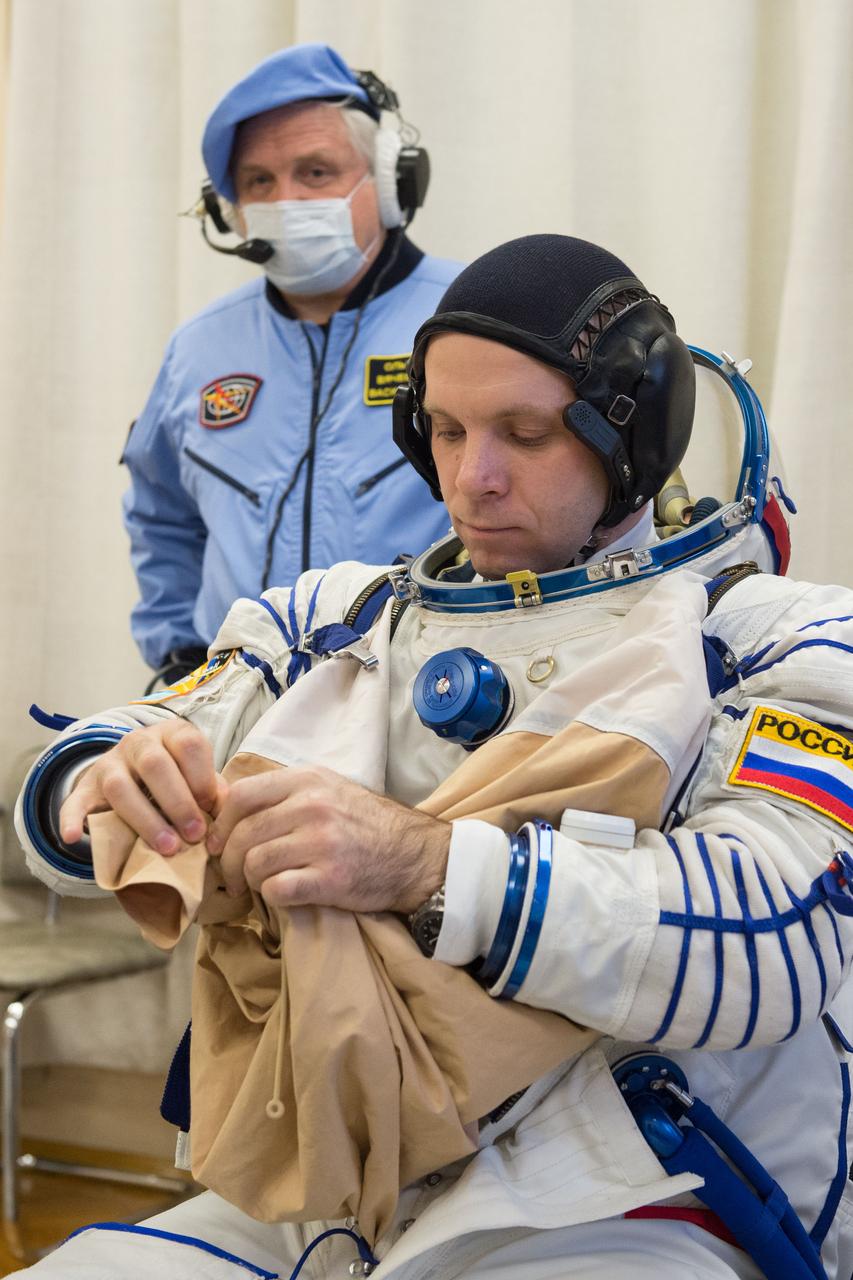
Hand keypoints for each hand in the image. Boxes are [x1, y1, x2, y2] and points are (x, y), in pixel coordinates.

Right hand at [59, 720, 225, 854]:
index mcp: (171, 734)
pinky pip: (75, 800)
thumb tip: (226, 817)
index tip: (211, 807)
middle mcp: (138, 743)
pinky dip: (72, 818)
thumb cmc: (176, 778)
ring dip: (145, 819)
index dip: (202, 777)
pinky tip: (74, 837)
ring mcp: (108, 763)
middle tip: (194, 835)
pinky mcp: (86, 788)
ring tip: (167, 847)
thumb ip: (213, 792)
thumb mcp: (196, 777)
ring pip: (120, 786)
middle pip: (154, 765)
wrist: (132, 772)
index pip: (188, 744)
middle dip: (178, 802)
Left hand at [206, 764, 450, 913]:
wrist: (414, 856)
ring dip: (248, 881)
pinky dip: (270, 897)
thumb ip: (285, 792)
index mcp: (306, 780)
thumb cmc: (366, 824)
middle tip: (231, 876)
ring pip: (254, 862)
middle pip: (242, 833)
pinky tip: (280, 895)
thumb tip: (228, 805)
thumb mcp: (328, 789)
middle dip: (227, 860)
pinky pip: (276, 889)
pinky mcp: (330, 878)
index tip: (218, 842)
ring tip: (255, 888)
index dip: (221, 823)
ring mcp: (321, 842)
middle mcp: (312, 806)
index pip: (240, 795)